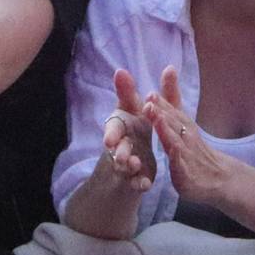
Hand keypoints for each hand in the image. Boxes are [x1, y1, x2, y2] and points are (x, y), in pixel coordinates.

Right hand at [98, 67, 161, 192]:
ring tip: (135, 166)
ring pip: (126, 166)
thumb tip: (120, 70)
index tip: (109, 141)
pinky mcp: (136, 177)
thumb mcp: (131, 108)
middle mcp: (121, 145)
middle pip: (118, 149)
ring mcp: (128, 163)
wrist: (133, 155)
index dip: (111, 135)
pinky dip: (140, 182)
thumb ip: (126, 92)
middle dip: (120, 153)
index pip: (113, 129)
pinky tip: (145, 184)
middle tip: (123, 157)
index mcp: (120, 127)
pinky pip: (137, 181)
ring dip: (130, 166)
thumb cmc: (132, 126)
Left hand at [143, 75, 241, 209]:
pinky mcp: (187, 175)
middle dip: (161, 110)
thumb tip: (166, 86)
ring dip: (166, 128)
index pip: (173, 114)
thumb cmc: (198, 155)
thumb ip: (173, 113)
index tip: (150, 93)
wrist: (220, 180)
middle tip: (149, 98)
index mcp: (185, 130)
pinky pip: (181, 165)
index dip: (163, 103)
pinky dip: (177, 156)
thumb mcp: (186, 133)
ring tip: (156, 117)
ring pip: (175, 140)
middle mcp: (187, 140)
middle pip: (173, 123)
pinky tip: (173, 148)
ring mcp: (188, 157)